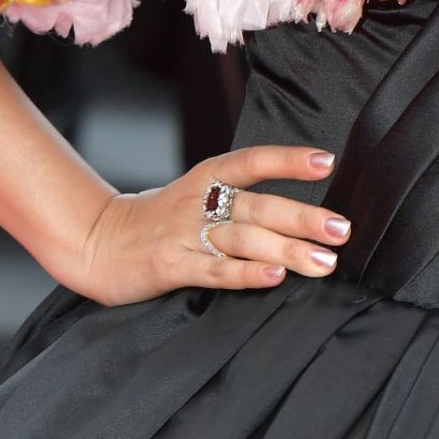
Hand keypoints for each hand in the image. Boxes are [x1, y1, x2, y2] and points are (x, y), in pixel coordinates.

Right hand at [76, 145, 351, 305]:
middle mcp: (199, 200)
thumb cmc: (159, 220)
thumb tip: (300, 213)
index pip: (254, 161)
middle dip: (304, 218)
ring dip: (287, 250)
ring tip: (324, 262)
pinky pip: (215, 270)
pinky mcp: (171, 266)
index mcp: (207, 176)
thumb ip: (239, 200)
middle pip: (259, 206)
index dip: (290, 160)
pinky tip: (273, 278)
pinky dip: (246, 274)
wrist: (96, 242)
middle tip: (342, 229)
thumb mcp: (197, 194)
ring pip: (244, 239)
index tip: (328, 162)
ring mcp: (185, 233)